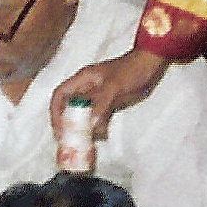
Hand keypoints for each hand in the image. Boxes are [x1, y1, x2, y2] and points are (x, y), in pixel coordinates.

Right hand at [50, 49, 170, 143]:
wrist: (151, 64)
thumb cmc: (131, 71)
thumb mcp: (114, 87)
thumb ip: (101, 104)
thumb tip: (90, 124)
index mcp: (82, 79)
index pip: (59, 95)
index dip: (55, 112)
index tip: (59, 129)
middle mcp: (86, 87)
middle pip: (68, 107)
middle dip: (67, 124)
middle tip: (70, 140)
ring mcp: (97, 94)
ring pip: (83, 113)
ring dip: (82, 127)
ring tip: (85, 141)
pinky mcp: (108, 101)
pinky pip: (97, 115)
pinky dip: (96, 126)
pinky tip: (101, 135)